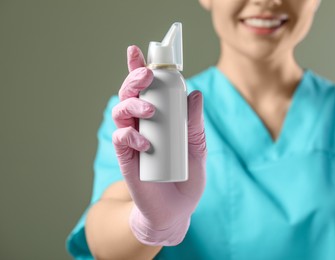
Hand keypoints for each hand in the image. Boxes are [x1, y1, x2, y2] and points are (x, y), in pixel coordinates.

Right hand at [111, 45, 206, 245]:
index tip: (137, 50)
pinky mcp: (127, 158)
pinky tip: (145, 143)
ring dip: (132, 104)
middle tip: (146, 75)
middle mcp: (144, 125)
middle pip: (131, 94)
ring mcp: (134, 141)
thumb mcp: (197, 148)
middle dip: (135, 79)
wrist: (177, 211)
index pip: (148, 89)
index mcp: (160, 119)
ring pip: (121, 111)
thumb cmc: (187, 179)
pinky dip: (131, 135)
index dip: (140, 69)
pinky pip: (121, 139)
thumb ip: (194, 123)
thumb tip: (195, 94)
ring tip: (149, 110)